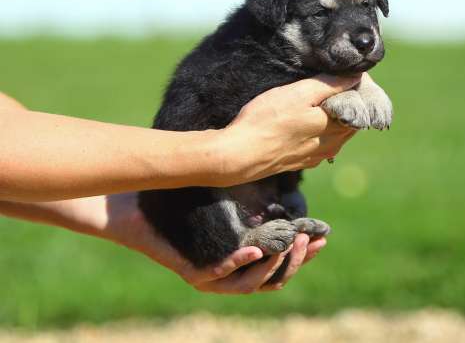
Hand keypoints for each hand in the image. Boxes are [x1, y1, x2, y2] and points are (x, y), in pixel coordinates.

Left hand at [101, 192, 325, 293]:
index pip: (278, 266)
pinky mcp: (190, 272)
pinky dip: (238, 264)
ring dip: (272, 267)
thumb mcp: (225, 200)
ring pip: (249, 285)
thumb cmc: (180, 202)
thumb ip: (251, 201)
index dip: (303, 255)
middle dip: (294, 262)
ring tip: (288, 245)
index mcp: (240, 260)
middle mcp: (228, 273)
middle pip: (270, 280)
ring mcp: (209, 276)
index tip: (322, 238)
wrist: (135, 208)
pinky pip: (218, 275)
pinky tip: (254, 249)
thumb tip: (283, 185)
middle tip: (309, 241)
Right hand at [212, 74, 361, 186]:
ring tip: (316, 102)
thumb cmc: (267, 120)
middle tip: (330, 84)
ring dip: (332, 118)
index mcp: (337, 127)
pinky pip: (320, 145)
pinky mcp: (301, 162)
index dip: (353, 87)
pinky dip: (319, 132)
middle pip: (349, 120)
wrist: (240, 155)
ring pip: (336, 133)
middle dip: (345, 103)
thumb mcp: (299, 93)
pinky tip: (305, 124)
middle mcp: (332, 145)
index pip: (359, 105)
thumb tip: (356, 77)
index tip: (343, 73)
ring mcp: (317, 156)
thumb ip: (330, 85)